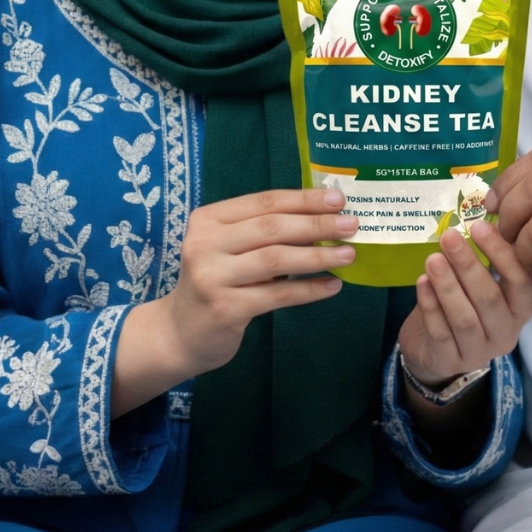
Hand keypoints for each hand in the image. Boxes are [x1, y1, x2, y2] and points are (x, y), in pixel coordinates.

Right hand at [112, 188, 356, 416]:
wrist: (180, 333)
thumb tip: (323, 216)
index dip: (303, 199)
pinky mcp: (224, 308)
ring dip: (318, 255)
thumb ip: (264, 231)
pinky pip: (277, 295)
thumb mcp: (231, 248)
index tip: (338, 199)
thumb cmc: (216, 281)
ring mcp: (211, 277)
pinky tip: (332, 286)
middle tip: (352, 225)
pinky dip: (308, 289)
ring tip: (348, 255)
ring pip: (276, 259)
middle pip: (272, 227)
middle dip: (317, 224)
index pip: (264, 202)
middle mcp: (204, 243)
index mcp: (208, 219)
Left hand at [397, 220, 531, 387]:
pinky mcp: (450, 361)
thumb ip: (484, 258)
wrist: (436, 352)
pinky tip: (421, 283)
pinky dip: (430, 306)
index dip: (500, 252)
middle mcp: (506, 333)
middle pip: (489, 299)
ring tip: (432, 260)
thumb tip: (477, 213)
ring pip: (464, 319)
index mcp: (520, 308)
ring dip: (448, 286)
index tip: (478, 225)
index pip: (520, 279)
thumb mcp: (479, 283)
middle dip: (468, 265)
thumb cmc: (463, 305)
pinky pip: (440, 333)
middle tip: (448, 237)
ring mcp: (479, 352)